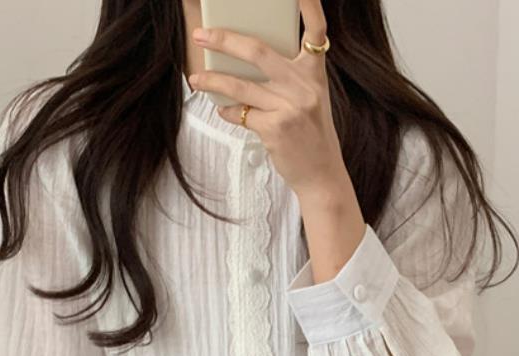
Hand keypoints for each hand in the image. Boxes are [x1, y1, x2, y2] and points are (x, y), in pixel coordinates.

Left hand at [188, 0, 348, 196]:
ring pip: (241, 85)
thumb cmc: (310, 134)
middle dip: (224, 40)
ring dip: (213, 80)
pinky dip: (227, 112)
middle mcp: (304, 86)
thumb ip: (286, 78)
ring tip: (196, 78)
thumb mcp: (308, 99)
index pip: (316, 30)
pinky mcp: (275, 128)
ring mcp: (290, 107)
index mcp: (314, 73)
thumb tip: (242, 61)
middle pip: (258, 51)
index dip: (310, 5)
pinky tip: (222, 111)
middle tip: (201, 35)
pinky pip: (240, 113)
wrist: (322, 174)